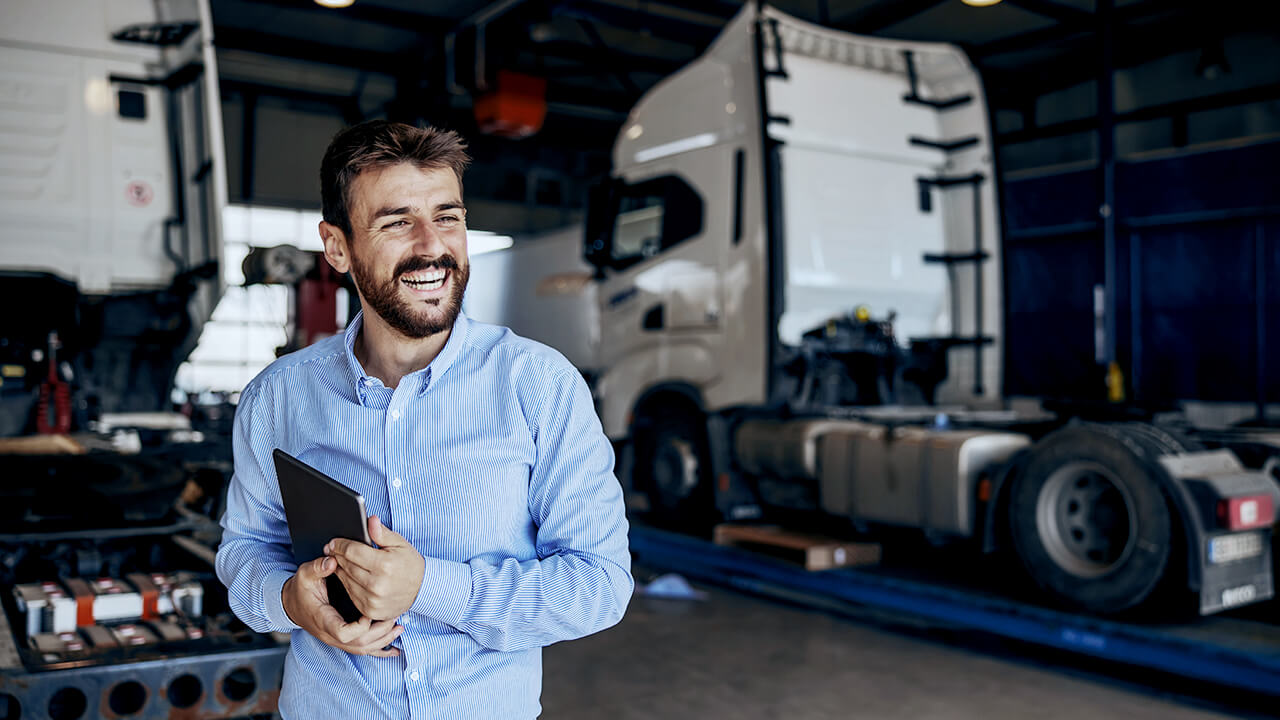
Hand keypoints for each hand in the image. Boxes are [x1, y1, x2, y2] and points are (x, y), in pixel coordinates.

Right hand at [282, 554, 403, 655]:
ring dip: (383, 640)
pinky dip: (380, 650)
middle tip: (394, 618)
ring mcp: (337, 639)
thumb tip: (332, 561)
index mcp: (324, 620)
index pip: (343, 634)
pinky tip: (394, 650)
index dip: (359, 627)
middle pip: (358, 645)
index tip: (369, 613)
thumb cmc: (300, 589)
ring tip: (399, 627)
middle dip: (379, 633)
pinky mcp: (343, 639)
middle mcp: (331, 634)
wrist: (291, 603)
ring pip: (362, 649)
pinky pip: (363, 651)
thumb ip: (318, 567)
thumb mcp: (305, 575)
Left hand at [327, 516, 424, 621]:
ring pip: (345, 580)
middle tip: (332, 549)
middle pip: (346, 565)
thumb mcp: (400, 544)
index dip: (340, 545)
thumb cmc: (409, 564)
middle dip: (337, 555)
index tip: (333, 542)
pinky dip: (347, 583)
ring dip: (340, 569)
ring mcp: (373, 600)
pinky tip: (349, 575)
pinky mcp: (370, 610)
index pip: (352, 551)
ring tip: (340, 561)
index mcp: (385, 565)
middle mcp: (377, 584)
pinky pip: (350, 594)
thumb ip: (382, 533)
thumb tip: (370, 520)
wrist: (422, 590)